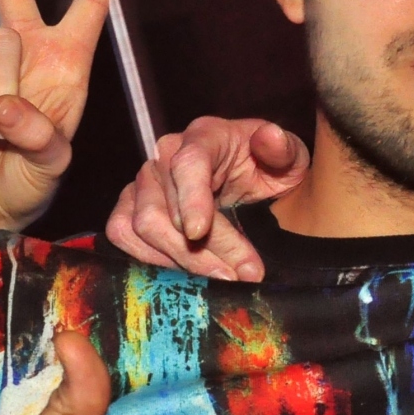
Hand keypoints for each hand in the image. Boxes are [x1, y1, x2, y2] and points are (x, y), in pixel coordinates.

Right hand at [105, 117, 308, 281]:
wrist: (256, 180)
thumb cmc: (271, 166)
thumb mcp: (290, 157)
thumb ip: (283, 148)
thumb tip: (270, 137)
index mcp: (205, 136)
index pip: (187, 163)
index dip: (190, 199)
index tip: (199, 232)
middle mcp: (166, 154)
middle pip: (163, 207)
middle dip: (202, 249)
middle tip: (241, 275)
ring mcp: (145, 182)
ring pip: (140, 226)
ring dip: (179, 260)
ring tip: (222, 278)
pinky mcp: (132, 207)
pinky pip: (123, 235)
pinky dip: (151, 260)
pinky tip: (188, 274)